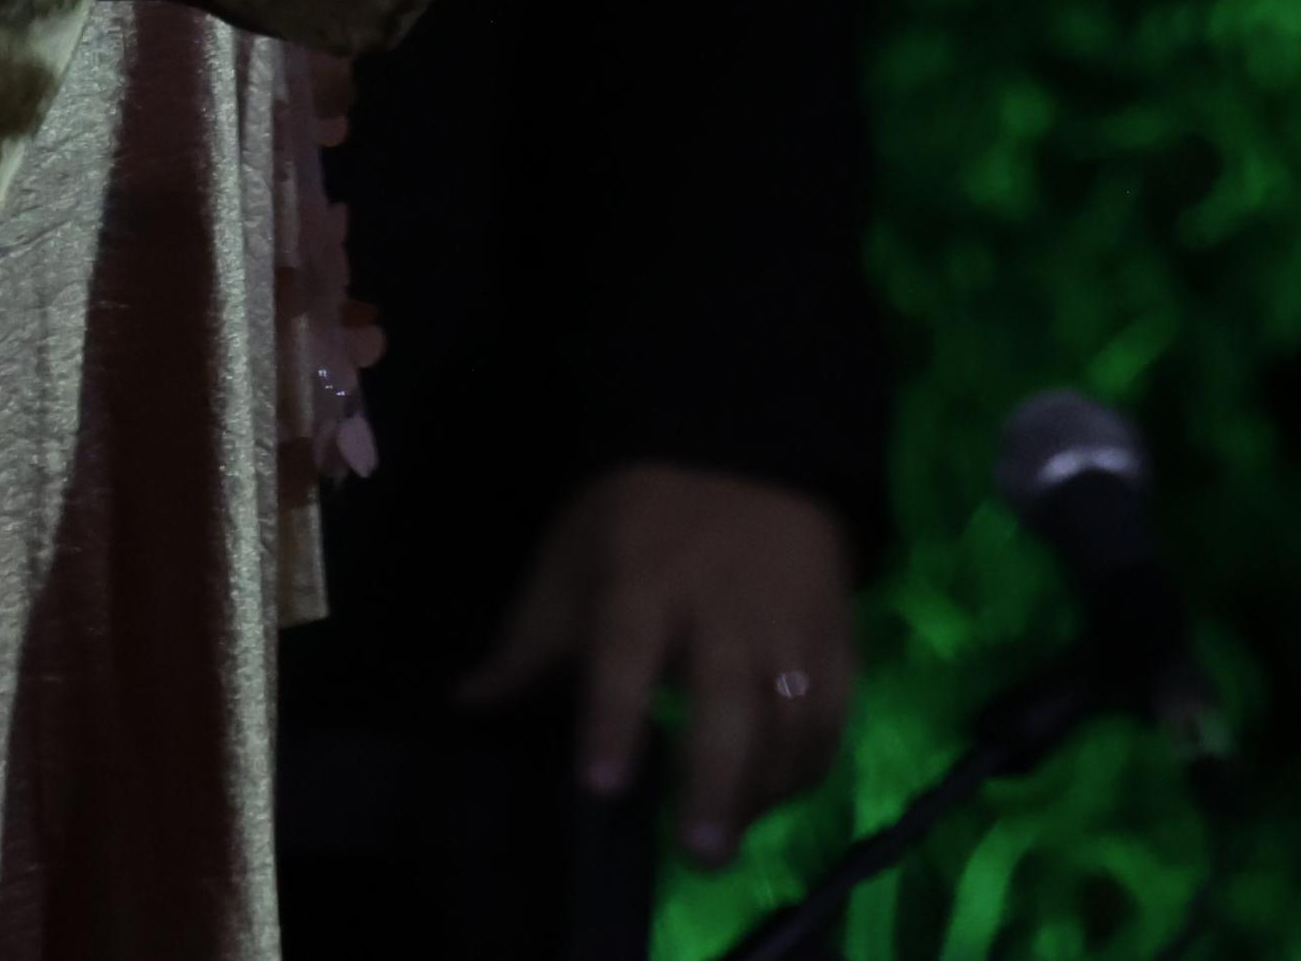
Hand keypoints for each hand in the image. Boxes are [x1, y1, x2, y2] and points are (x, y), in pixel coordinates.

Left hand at [462, 462, 857, 862]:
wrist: (738, 446)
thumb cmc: (634, 520)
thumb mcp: (568, 562)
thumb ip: (526, 645)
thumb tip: (465, 705)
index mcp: (640, 584)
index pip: (625, 656)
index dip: (614, 721)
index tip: (602, 786)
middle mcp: (720, 607)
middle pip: (726, 701)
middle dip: (713, 780)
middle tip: (696, 853)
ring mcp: (786, 621)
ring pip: (790, 717)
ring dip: (764, 787)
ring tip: (729, 837)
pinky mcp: (835, 633)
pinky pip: (836, 711)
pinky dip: (811, 763)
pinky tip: (778, 795)